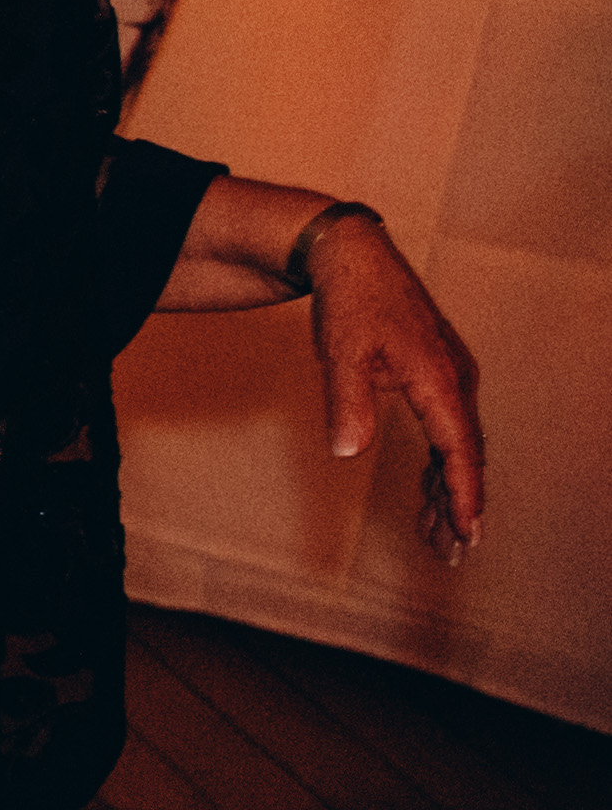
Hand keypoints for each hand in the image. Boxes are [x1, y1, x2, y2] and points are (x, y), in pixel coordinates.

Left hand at [306, 217, 485, 553]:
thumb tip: (345, 451)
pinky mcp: (438, 378)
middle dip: (459, 505)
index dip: (463, 493)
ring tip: (439, 537)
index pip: (459, 449)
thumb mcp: (341, 353)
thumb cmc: (351, 303)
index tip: (467, 531)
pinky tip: (431, 493)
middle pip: (465, 455)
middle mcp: (457, 381)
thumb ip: (347, 404)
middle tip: (452, 551)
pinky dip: (441, 464)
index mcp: (440, 379)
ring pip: (458, 446)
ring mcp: (451, 379)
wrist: (355, 257)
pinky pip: (447, 431)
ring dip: (449, 489)